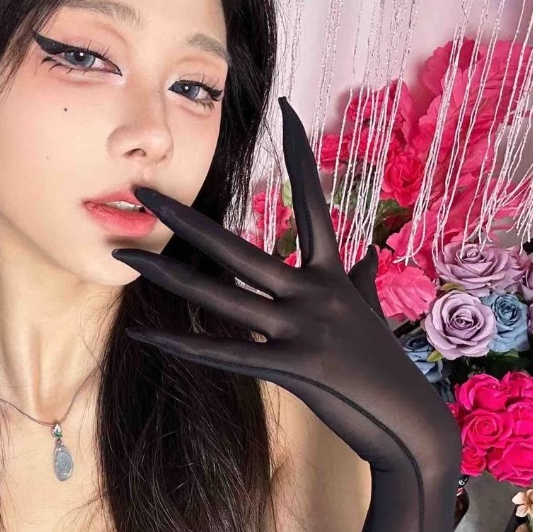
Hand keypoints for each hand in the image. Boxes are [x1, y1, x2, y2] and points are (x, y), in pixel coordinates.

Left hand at [110, 96, 461, 477]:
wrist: (408, 424)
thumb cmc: (384, 368)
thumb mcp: (372, 314)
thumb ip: (364, 279)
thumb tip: (371, 252)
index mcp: (333, 273)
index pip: (313, 198)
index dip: (300, 151)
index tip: (286, 106)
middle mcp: (316, 291)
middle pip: (237, 246)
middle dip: (185, 218)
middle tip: (142, 187)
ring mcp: (304, 328)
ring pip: (220, 294)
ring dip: (166, 276)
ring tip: (124, 255)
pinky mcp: (293, 367)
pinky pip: (225, 353)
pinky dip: (182, 345)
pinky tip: (143, 334)